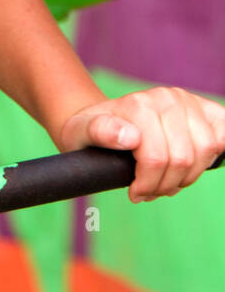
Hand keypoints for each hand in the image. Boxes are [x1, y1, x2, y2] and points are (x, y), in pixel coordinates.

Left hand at [58, 86, 224, 202]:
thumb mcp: (81, 134)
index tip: (135, 193)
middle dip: (167, 184)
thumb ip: (100, 132)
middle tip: (151, 189)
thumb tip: (129, 136)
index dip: (148, 185)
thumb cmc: (91, 132)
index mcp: (138, 105)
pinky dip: (212, 153)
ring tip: (167, 178)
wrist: (101, 120)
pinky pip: (223, 133)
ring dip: (188, 175)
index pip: (157, 159)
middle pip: (182, 159)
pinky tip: (192, 162)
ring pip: (205, 151)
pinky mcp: (204, 108)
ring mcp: (186, 100)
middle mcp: (165, 97)